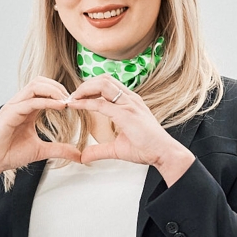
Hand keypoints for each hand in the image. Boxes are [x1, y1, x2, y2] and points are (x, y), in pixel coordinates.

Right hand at [0, 77, 81, 208]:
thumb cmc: (9, 154)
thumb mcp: (41, 151)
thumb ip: (60, 150)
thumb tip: (79, 155)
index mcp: (27, 108)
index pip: (45, 89)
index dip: (61, 93)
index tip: (76, 103)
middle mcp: (20, 103)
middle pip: (40, 81)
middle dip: (59, 87)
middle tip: (74, 99)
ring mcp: (14, 106)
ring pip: (35, 86)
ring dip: (54, 90)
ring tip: (67, 101)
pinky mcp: (9, 114)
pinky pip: (30, 102)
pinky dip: (47, 102)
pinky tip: (60, 106)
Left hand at [66, 75, 194, 185]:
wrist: (164, 153)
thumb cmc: (147, 148)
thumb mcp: (117, 148)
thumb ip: (99, 150)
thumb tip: (84, 156)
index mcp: (130, 102)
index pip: (107, 85)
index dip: (90, 88)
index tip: (76, 98)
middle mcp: (130, 99)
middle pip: (103, 79)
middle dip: (85, 84)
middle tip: (72, 96)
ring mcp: (129, 104)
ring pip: (102, 84)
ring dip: (84, 89)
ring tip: (72, 98)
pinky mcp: (127, 114)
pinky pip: (101, 103)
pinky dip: (85, 102)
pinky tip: (74, 105)